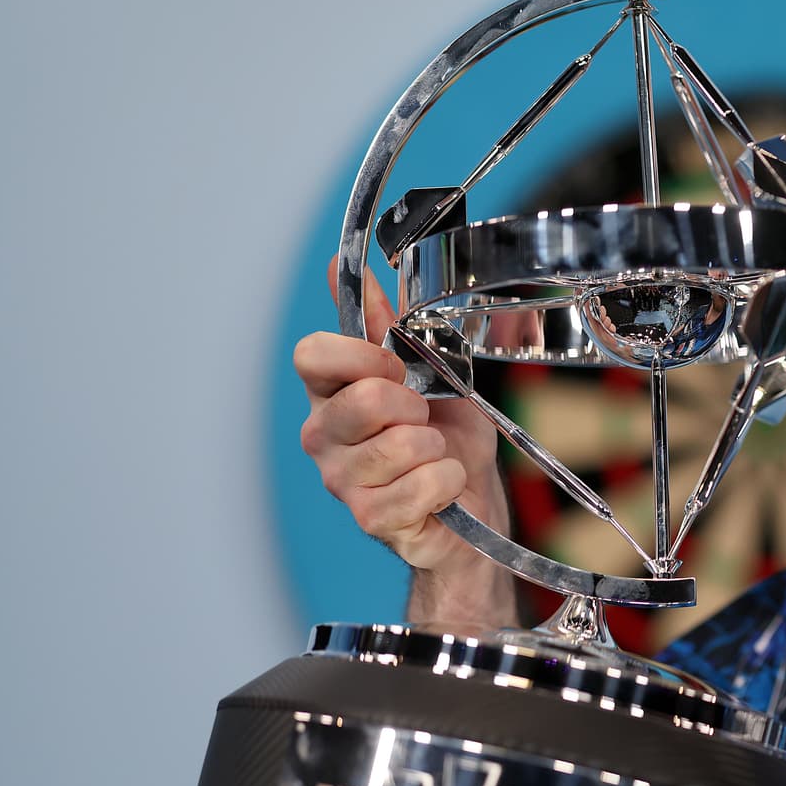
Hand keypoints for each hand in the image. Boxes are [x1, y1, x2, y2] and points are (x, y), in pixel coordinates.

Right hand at [294, 257, 513, 620]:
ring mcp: (343, 481)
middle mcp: (323, 436)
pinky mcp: (372, 519)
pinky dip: (448, 481)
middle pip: (364, 400)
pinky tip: (442, 486)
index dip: (364, 355)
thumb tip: (340, 266)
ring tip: (433, 454)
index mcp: (329, 393)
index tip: (396, 366)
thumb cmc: (445, 433)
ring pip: (401, 445)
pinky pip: (423, 485)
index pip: (312, 354)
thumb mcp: (425, 366)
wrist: (473, 498)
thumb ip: (383, 322)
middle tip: (424, 419)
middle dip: (414, 405)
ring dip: (436, 446)